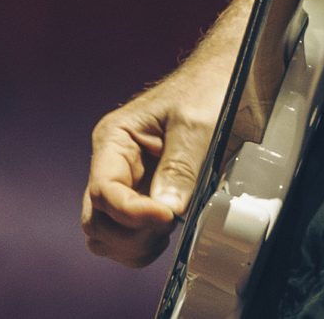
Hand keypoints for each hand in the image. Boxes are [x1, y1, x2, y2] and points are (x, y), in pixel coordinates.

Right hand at [82, 66, 225, 267]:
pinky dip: (144, 245)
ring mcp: (130, 183)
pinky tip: (168, 233)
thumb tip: (166, 210)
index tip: (166, 218)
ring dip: (133, 244)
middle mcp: (114, 164)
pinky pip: (129, 236)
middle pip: (97, 220)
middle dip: (129, 233)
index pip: (103, 190)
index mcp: (114, 139)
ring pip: (107, 234)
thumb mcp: (196, 123)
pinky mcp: (148, 198)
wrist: (225, 77)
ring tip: (167, 230)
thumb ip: (180, 167)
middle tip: (167, 225)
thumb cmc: (206, 88)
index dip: (131, 213)